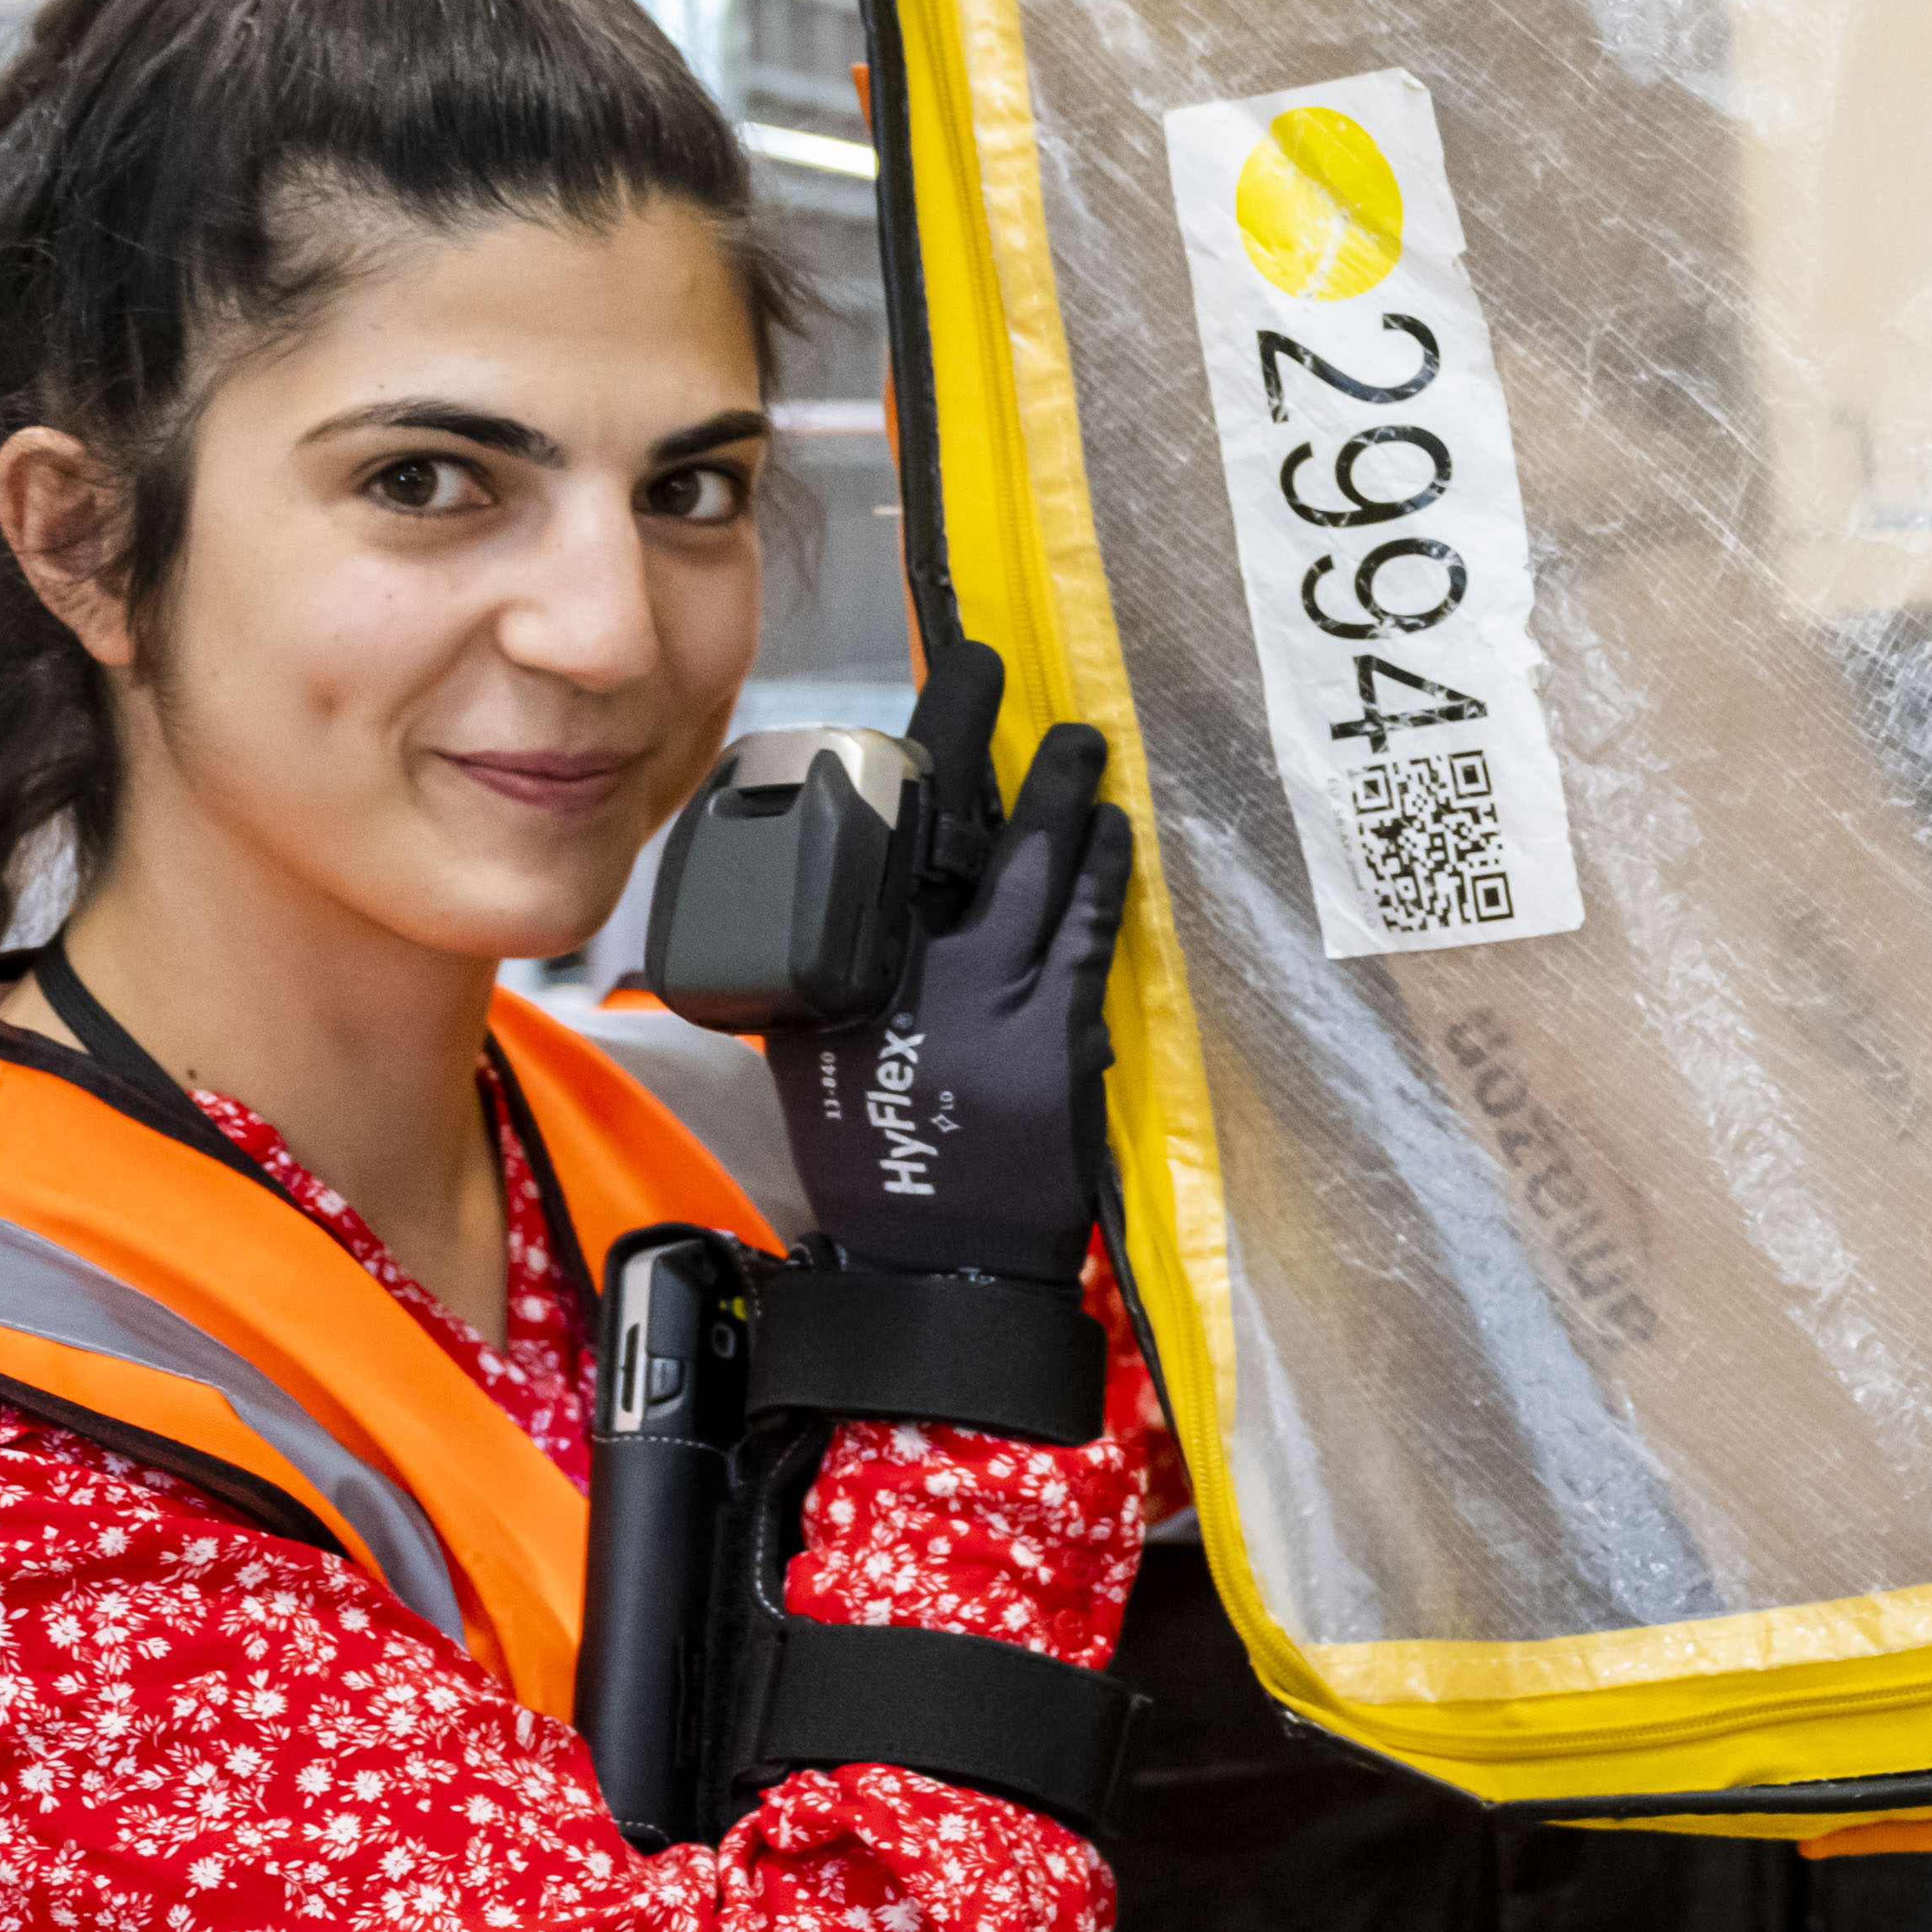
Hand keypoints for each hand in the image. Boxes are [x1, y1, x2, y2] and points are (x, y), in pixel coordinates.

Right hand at [770, 641, 1130, 1286]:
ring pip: (1028, 867)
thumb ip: (825, 977)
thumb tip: (847, 903)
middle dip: (973, 732)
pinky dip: (1101, 875)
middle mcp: (909, 974)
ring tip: (1082, 740)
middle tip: (991, 661)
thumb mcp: (817, 1061)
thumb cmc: (879, 1168)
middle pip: (943, 823)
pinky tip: (1114, 831)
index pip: (869, 830)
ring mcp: (988, 1002)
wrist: (935, 1270)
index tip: (927, 684)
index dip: (906, 750)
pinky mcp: (1054, 1035)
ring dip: (1058, 794)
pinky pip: (1084, 932)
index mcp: (839, 972)